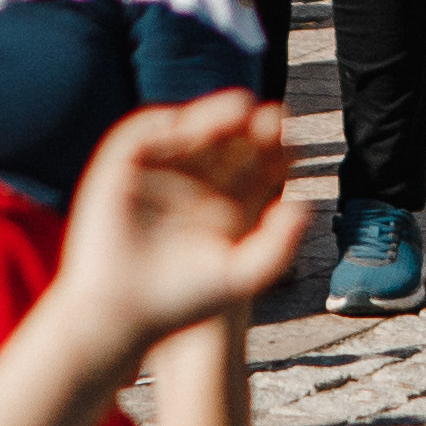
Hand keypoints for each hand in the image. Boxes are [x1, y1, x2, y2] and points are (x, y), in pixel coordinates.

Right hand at [49, 94, 314, 349]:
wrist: (120, 315)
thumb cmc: (182, 300)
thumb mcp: (241, 274)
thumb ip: (277, 246)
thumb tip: (304, 204)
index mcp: (227, 201)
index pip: (257, 165)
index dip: (277, 152)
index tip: (296, 148)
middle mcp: (195, 180)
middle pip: (230, 140)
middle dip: (251, 128)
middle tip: (275, 119)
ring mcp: (158, 170)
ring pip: (192, 130)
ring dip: (215, 115)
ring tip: (242, 110)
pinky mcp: (121, 166)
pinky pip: (144, 133)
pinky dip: (166, 123)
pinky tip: (193, 122)